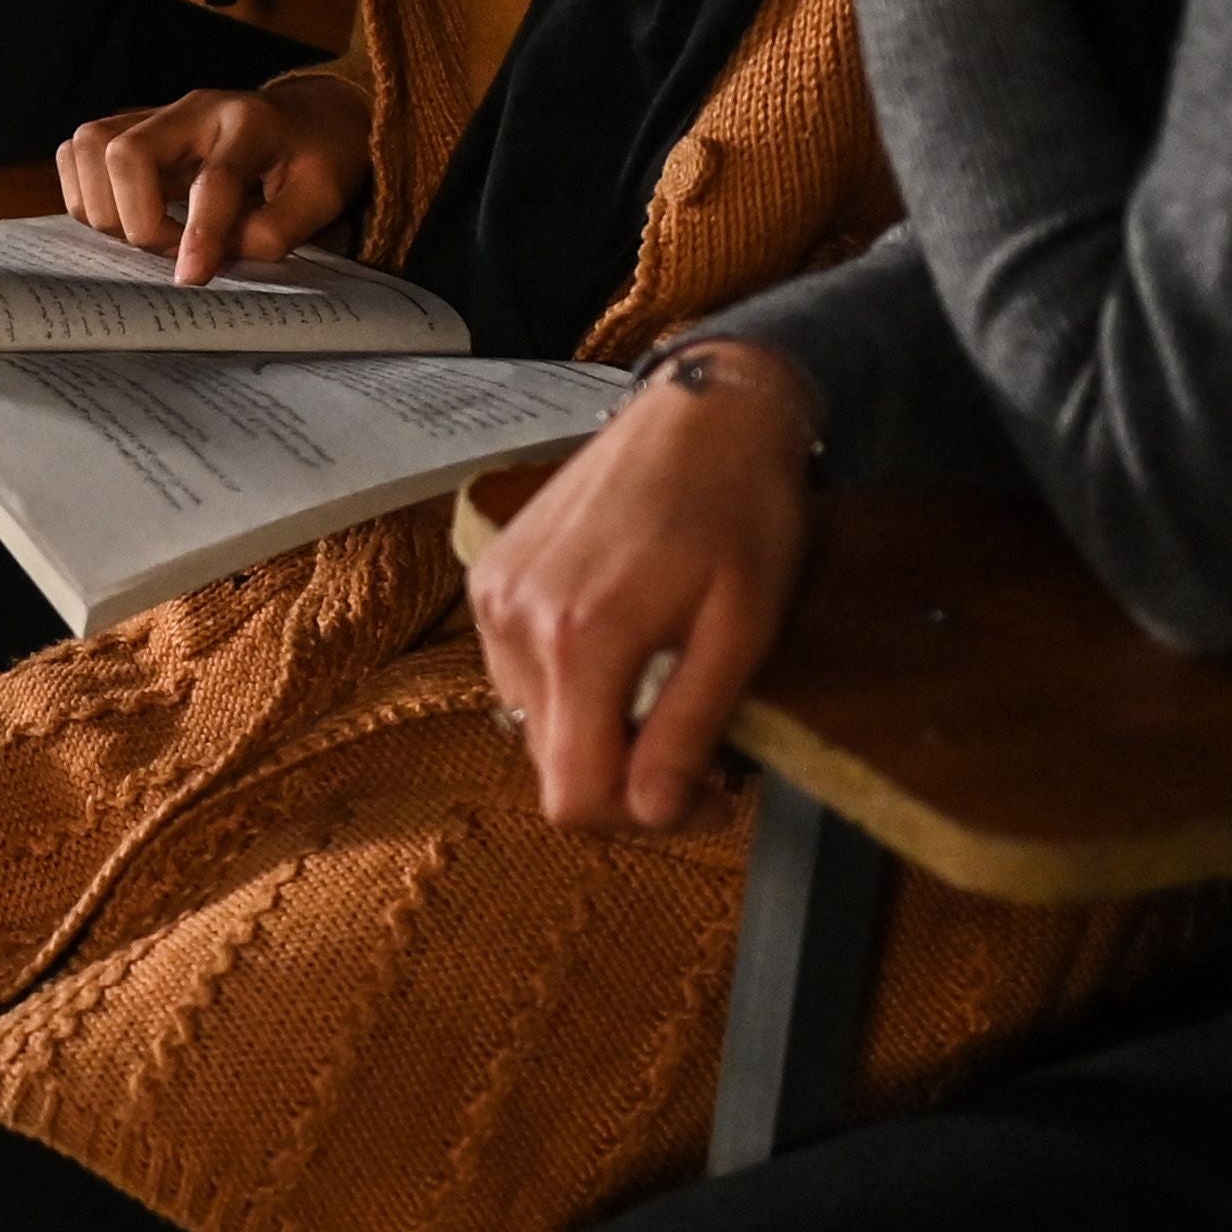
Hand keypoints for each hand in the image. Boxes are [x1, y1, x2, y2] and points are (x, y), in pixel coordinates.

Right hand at [63, 77, 371, 281]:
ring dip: (102, 205)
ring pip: (87, 145)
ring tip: (144, 236)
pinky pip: (76, 153)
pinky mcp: (130, 128)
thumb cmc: (318, 158)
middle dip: (136, 218)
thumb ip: (276, 230)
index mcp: (251, 122)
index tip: (191, 279)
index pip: (214, 178)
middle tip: (170, 252)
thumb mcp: (322, 197)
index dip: (201, 233)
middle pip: (126, 151)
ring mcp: (155, 113)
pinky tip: (124, 218)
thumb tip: (215, 259)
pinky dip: (87, 193)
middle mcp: (193, 109)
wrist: (307, 119)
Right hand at [463, 341, 820, 829]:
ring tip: (660, 680)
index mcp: (582, 641)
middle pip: (552, 763)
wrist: (701, 412)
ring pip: (534, 720)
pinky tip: (620, 641)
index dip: (640, 820)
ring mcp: (494, 596)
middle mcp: (518, 622)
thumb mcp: (742, 629)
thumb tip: (655, 812)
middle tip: (698, 740)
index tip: (706, 796)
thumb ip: (690, 727)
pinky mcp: (489, 575)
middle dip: (626, 772)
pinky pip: (517, 668)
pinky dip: (568, 680)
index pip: (572, 795)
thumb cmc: (739, 511)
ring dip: (596, 725)